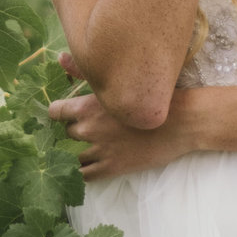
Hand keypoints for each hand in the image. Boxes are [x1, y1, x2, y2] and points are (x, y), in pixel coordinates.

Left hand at [46, 78, 195, 181]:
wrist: (182, 121)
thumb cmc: (153, 96)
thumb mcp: (119, 80)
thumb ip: (83, 71)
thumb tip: (59, 58)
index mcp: (87, 106)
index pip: (54, 113)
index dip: (56, 115)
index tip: (61, 117)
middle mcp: (88, 129)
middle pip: (62, 136)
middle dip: (67, 135)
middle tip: (74, 135)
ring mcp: (99, 150)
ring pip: (70, 158)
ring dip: (71, 156)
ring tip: (76, 155)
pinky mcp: (112, 167)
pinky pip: (85, 177)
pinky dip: (79, 175)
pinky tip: (81, 172)